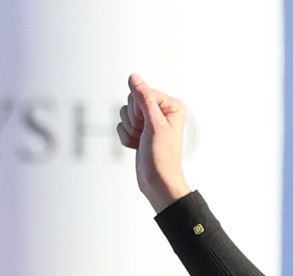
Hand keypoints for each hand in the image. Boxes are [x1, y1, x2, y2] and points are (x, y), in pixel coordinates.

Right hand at [118, 74, 191, 212]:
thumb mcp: (154, 124)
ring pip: (123, 113)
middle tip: (147, 136)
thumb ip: (144, 98)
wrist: (157, 181)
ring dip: (130, 130)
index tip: (152, 127)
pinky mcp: (139, 130)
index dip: (140, 111)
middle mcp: (161, 110)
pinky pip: (120, 126)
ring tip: (144, 142)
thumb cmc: (162, 155)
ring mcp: (149, 120)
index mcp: (172, 105)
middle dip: (134, 121)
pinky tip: (138, 147)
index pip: (141, 92)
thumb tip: (133, 76)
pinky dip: (126, 138)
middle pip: (130, 101)